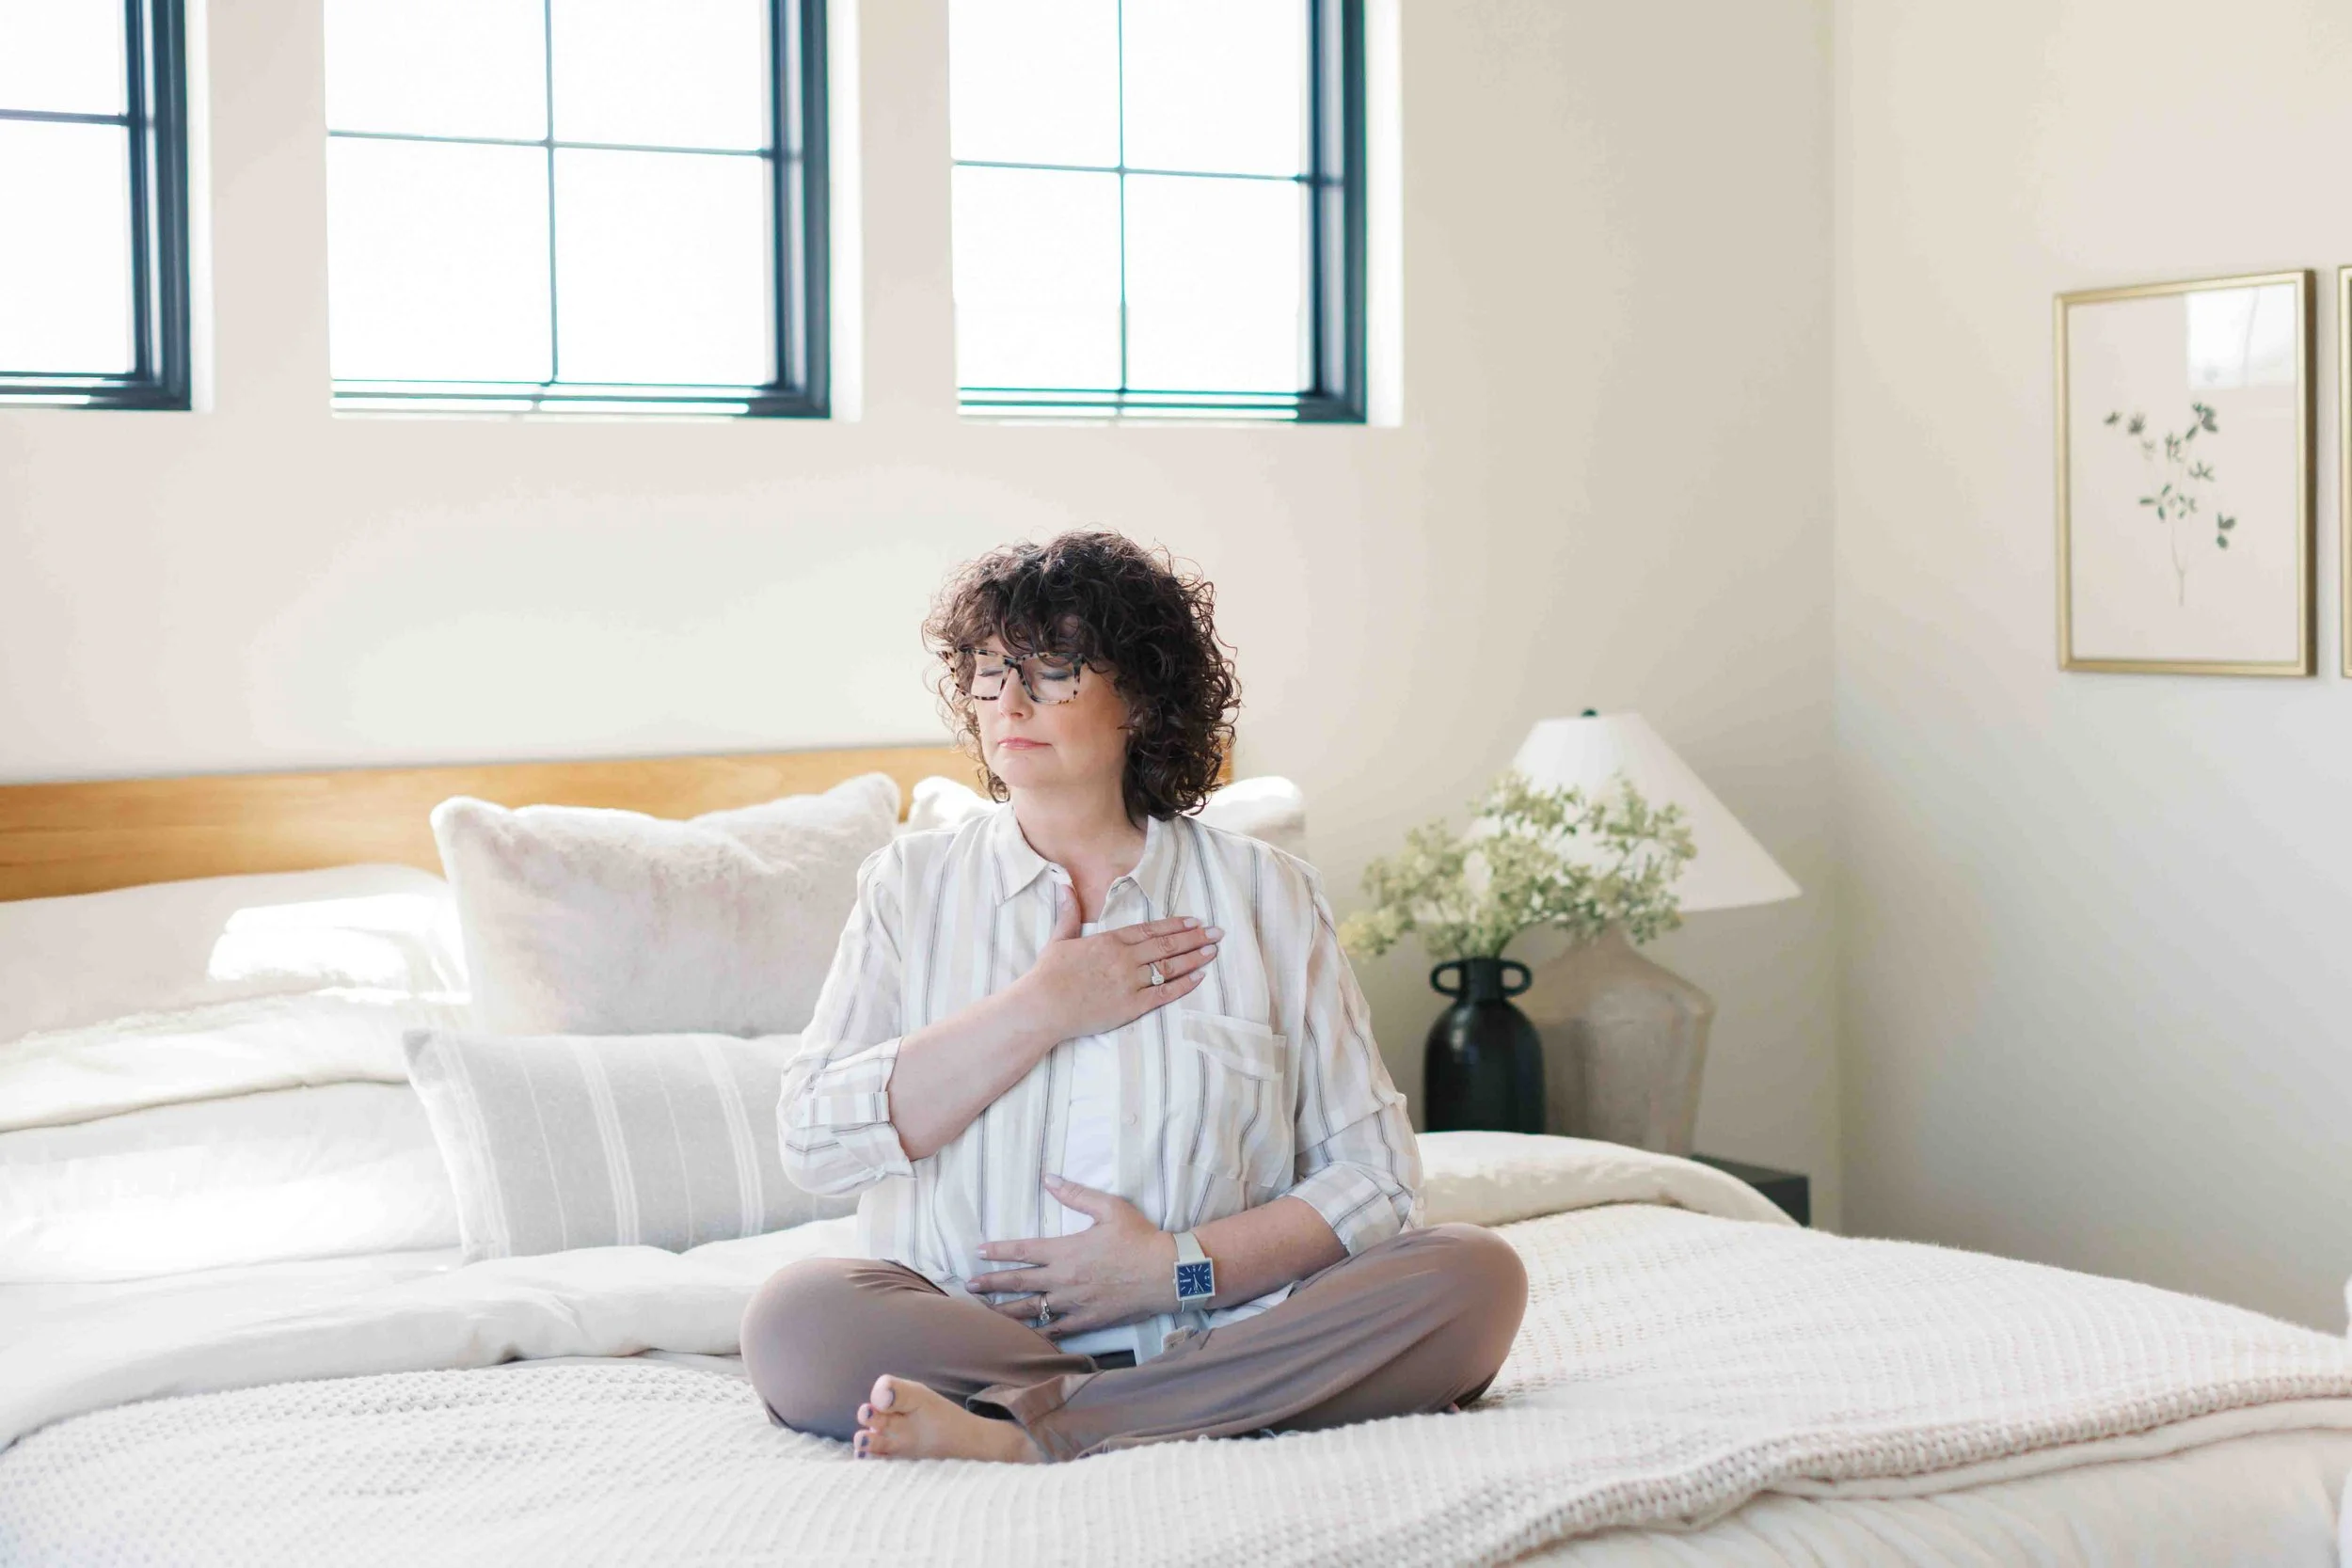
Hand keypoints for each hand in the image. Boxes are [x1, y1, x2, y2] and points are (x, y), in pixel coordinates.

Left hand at [967, 1176, 1177, 1337]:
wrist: (1166, 1274)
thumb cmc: (1140, 1238)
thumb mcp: (1110, 1208)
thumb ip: (1076, 1194)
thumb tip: (1050, 1178)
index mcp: (1066, 1251)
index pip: (1022, 1251)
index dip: (998, 1251)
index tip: (979, 1252)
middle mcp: (1063, 1279)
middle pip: (1018, 1283)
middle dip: (991, 1284)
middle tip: (969, 1286)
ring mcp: (1073, 1303)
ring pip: (1031, 1309)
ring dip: (1005, 1311)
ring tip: (985, 1313)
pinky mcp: (1086, 1321)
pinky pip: (1055, 1329)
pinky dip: (1038, 1332)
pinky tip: (1024, 1336)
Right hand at [1015, 886, 1221, 1041]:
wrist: (1043, 1006)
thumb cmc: (1048, 974)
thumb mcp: (1059, 938)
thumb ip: (1069, 912)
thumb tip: (1064, 883)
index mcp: (1110, 940)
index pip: (1151, 929)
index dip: (1176, 925)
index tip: (1195, 921)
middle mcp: (1125, 958)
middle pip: (1167, 945)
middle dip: (1195, 938)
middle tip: (1218, 933)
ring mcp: (1130, 982)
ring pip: (1170, 967)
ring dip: (1195, 958)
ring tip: (1213, 951)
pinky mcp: (1131, 1006)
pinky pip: (1164, 993)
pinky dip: (1184, 985)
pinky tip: (1199, 977)